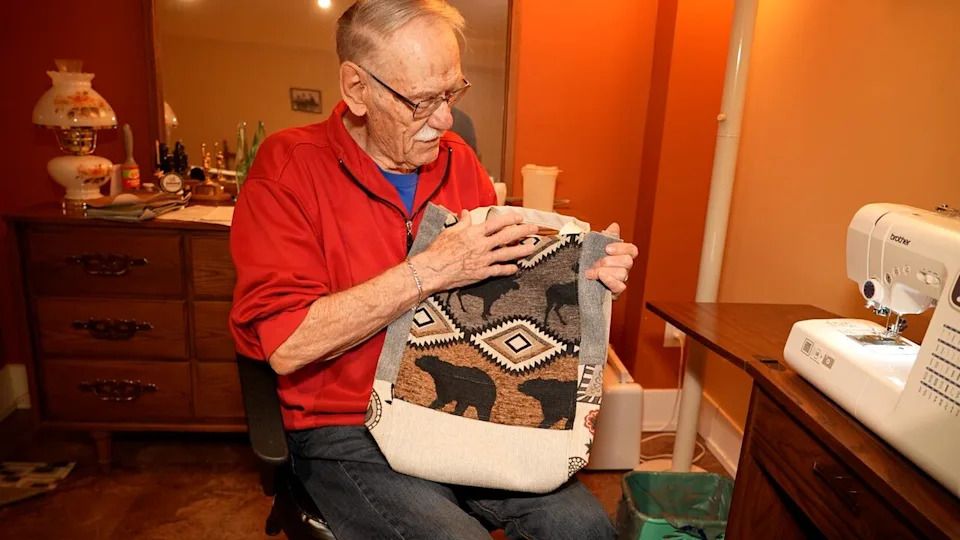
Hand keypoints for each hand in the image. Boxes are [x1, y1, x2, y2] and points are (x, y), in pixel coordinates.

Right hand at [411, 210, 539, 293]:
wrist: (432, 270)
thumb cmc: (438, 250)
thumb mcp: (450, 231)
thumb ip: (462, 222)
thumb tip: (466, 212)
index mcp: (474, 233)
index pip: (496, 223)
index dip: (510, 219)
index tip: (519, 217)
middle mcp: (481, 245)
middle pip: (507, 236)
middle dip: (523, 232)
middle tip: (534, 229)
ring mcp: (483, 260)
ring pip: (507, 254)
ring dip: (521, 250)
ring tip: (532, 247)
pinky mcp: (481, 273)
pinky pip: (498, 271)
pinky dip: (508, 269)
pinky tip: (516, 268)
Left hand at [585, 223, 637, 297]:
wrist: (574, 279)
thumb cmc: (587, 262)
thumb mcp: (594, 246)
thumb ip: (606, 237)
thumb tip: (614, 226)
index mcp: (621, 256)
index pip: (631, 250)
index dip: (621, 248)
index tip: (607, 248)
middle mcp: (623, 268)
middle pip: (628, 262)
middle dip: (609, 261)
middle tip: (595, 262)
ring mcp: (620, 280)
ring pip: (622, 274)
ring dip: (605, 271)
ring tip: (591, 272)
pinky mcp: (614, 292)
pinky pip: (620, 287)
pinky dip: (611, 281)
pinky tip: (601, 277)